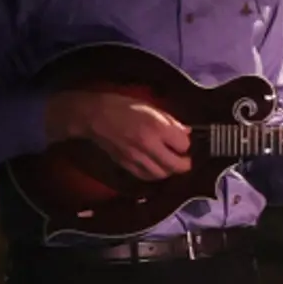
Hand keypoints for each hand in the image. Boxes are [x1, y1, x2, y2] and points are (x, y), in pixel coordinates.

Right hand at [47, 88, 190, 181]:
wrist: (94, 115)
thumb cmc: (123, 106)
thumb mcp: (151, 107)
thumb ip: (171, 122)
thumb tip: (187, 132)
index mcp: (157, 127)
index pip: (184, 145)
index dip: (188, 144)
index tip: (187, 141)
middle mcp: (149, 145)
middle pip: (177, 166)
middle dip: (185, 163)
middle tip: (186, 158)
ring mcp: (137, 157)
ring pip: (162, 174)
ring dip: (170, 170)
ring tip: (171, 162)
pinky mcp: (126, 164)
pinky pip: (146, 176)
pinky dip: (155, 174)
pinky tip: (156, 166)